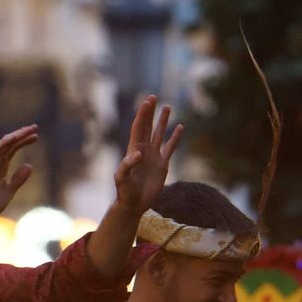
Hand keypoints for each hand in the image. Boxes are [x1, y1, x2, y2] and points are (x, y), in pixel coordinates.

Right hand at [0, 125, 38, 222]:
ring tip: (28, 130)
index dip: (23, 142)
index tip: (35, 136)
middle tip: (34, 127)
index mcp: (1, 168)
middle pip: (9, 144)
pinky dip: (3, 143)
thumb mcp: (9, 190)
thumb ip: (18, 179)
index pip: (12, 150)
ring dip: (15, 136)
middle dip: (21, 135)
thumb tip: (29, 165)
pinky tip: (14, 137)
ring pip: (2, 144)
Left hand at [113, 96, 183, 214]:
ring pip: (159, 134)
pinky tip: (180, 128)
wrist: (134, 204)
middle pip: (147, 126)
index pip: (139, 128)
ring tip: (167, 107)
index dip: (142, 115)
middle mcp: (144, 150)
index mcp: (133, 150)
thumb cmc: (124, 192)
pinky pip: (170, 148)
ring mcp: (154, 156)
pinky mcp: (163, 165)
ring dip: (162, 121)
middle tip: (153, 97)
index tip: (147, 102)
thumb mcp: (121, 179)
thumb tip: (139, 154)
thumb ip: (127, 165)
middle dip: (150, 112)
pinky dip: (175, 138)